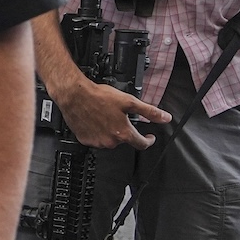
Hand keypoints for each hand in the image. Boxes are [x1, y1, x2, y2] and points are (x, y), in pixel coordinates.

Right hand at [53, 71, 168, 149]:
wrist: (75, 95)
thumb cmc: (99, 97)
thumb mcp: (129, 101)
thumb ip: (149, 111)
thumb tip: (165, 118)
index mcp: (123, 133)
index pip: (141, 144)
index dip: (148, 140)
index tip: (149, 137)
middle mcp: (110, 141)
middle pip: (124, 140)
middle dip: (125, 131)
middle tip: (120, 118)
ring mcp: (96, 142)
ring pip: (109, 140)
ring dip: (111, 132)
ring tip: (106, 117)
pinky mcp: (84, 139)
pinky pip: (95, 139)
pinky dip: (98, 133)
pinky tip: (96, 121)